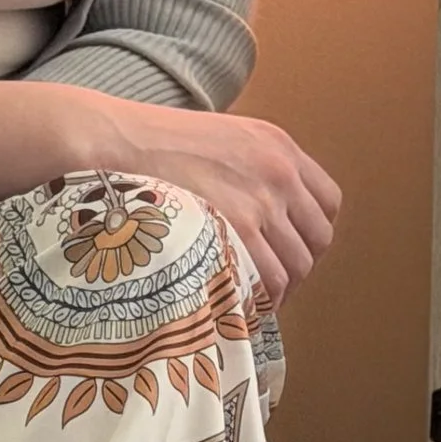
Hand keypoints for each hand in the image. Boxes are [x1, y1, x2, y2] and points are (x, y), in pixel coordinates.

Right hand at [65, 97, 340, 309]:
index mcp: (278, 146)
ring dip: (278, 290)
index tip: (289, 249)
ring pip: (296, 267)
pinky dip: (260, 300)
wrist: (113, 142)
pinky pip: (269, 281)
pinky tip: (238, 303)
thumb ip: (252, 169)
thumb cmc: (152, 143)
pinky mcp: (236, 230)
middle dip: (296, 267)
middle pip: (317, 241)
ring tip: (250, 299)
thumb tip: (264, 217)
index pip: (328, 202)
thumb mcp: (220, 137)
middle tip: (268, 284)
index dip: (311, 233)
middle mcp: (280, 173)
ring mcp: (260, 203)